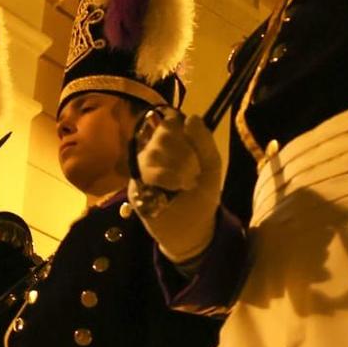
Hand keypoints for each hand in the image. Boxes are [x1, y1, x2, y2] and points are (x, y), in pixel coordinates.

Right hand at [128, 109, 223, 264]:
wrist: (192, 229)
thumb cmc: (201, 196)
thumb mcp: (211, 167)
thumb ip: (205, 142)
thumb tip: (191, 117)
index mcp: (174, 143)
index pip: (170, 121)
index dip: (182, 130)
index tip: (195, 149)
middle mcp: (156, 151)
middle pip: (161, 133)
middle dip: (182, 150)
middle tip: (194, 171)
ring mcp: (144, 168)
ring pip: (153, 152)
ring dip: (175, 165)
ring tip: (186, 183)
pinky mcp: (135, 186)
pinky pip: (145, 173)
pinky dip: (163, 177)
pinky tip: (174, 187)